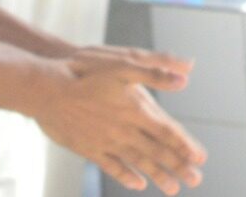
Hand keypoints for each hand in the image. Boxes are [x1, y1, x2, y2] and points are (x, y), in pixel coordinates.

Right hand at [31, 51, 205, 193]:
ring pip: (138, 163)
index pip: (168, 132)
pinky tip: (137, 184)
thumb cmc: (83, 71)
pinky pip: (113, 167)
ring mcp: (106, 141)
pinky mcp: (89, 148)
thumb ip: (156, 70)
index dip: (185, 145)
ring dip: (158, 176)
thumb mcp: (123, 61)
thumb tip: (186, 76)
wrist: (46, 88)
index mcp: (136, 109)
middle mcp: (124, 129)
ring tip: (173, 189)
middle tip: (196, 180)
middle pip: (157, 152)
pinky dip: (127, 176)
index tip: (200, 158)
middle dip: (178, 166)